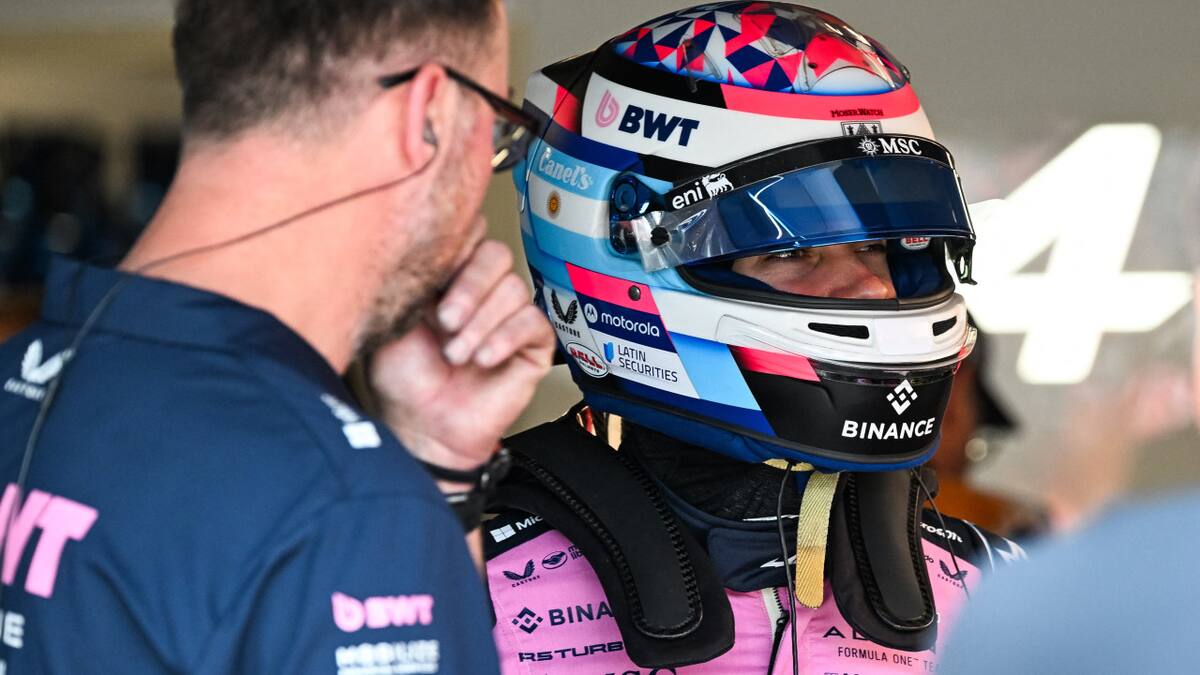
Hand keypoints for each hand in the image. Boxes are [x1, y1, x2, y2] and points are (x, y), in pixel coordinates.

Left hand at [370, 238, 554, 472]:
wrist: (423, 426)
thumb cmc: (404, 379)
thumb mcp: (394, 319)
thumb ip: (413, 280)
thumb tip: (429, 245)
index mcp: (449, 276)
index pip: (470, 235)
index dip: (456, 250)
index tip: (433, 282)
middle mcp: (482, 290)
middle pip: (496, 254)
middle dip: (470, 287)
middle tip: (445, 321)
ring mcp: (509, 316)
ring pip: (514, 289)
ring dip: (481, 324)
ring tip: (457, 355)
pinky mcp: (532, 344)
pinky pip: (533, 322)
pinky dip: (505, 338)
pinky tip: (484, 360)